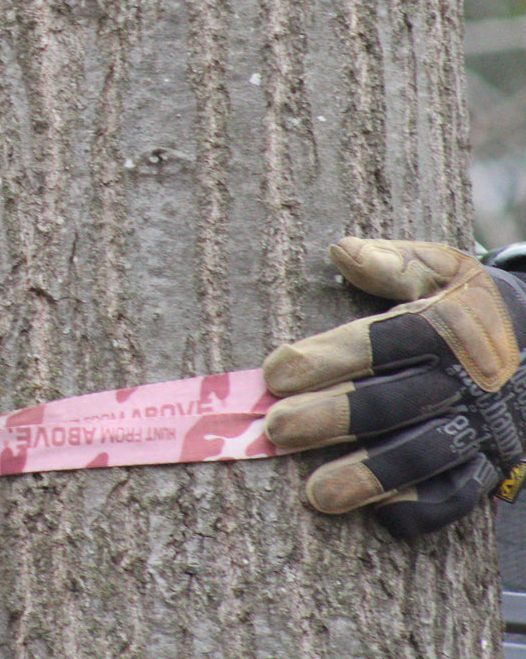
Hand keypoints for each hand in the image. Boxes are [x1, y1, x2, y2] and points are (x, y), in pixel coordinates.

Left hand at [262, 238, 525, 536]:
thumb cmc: (466, 304)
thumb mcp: (440, 269)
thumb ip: (391, 263)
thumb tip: (341, 252)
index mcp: (445, 327)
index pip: (382, 342)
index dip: (329, 357)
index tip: (275, 372)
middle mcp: (463, 380)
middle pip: (395, 402)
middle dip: (335, 417)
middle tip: (277, 428)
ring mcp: (480, 426)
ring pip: (425, 455)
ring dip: (369, 475)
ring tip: (315, 493)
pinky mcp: (494, 464)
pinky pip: (460, 494)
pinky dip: (422, 509)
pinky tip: (379, 516)